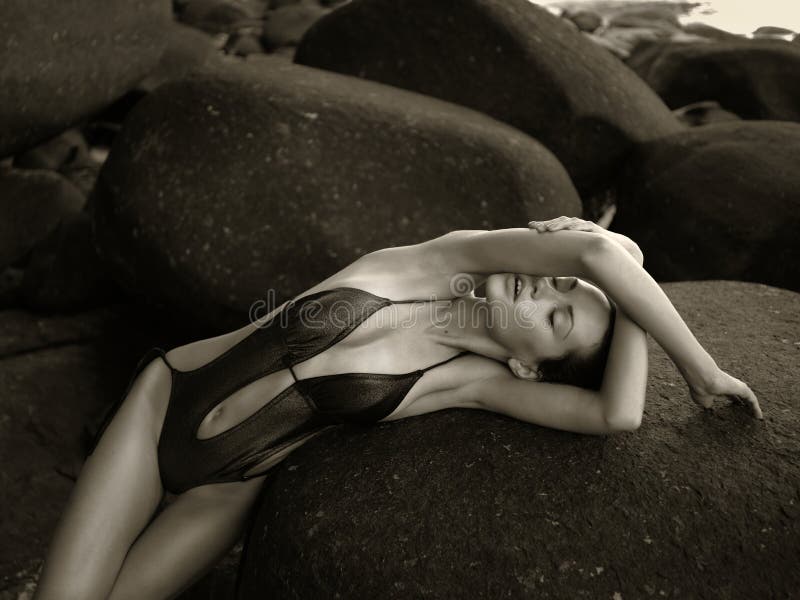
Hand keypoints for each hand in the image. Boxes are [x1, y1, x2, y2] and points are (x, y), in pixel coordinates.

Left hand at [529, 216, 643, 265]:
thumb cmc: (595, 260)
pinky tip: (568, 227)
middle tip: (533, 226)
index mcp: (570, 235)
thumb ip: (562, 263)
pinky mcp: (596, 231)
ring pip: (570, 223)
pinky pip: (585, 226)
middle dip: (545, 224)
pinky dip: (576, 226)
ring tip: (547, 229)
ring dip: (558, 224)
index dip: (542, 227)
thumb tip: (547, 273)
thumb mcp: (574, 261)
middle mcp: (577, 229)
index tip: (530, 228)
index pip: (553, 229)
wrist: (619, 255)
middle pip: (558, 223)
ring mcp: (586, 228)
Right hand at [689, 368, 762, 418]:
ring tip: (756, 417)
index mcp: (719, 389)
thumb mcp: (702, 400)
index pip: (728, 395)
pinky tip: (759, 417)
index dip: (732, 402)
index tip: (734, 410)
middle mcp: (729, 387)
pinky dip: (756, 409)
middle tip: (747, 414)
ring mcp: (737, 387)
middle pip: (740, 397)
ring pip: (748, 399)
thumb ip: (708, 404)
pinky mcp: (744, 389)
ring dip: (752, 407)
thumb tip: (709, 407)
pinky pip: (752, 401)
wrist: (704, 380)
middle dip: (743, 404)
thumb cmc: (701, 388)